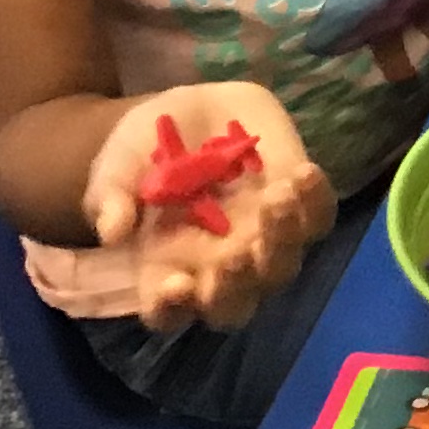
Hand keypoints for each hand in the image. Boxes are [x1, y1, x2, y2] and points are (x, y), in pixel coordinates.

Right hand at [82, 83, 335, 333]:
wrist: (186, 113)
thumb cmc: (140, 154)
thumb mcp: (116, 169)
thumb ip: (111, 199)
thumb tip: (113, 231)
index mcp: (165, 273)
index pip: (168, 314)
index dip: (171, 308)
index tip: (175, 284)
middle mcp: (218, 270)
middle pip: (234, 305)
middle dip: (236, 285)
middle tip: (235, 252)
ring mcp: (262, 242)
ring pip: (282, 266)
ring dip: (282, 239)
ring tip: (276, 195)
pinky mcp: (296, 206)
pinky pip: (317, 217)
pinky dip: (315, 200)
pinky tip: (303, 172)